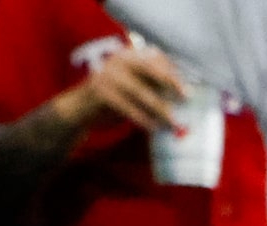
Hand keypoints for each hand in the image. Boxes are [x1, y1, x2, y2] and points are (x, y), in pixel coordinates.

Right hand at [70, 41, 187, 132]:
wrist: (79, 110)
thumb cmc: (113, 100)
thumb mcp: (134, 89)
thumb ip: (153, 88)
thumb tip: (183, 96)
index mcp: (128, 55)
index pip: (156, 57)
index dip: (173, 71)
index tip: (187, 88)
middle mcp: (118, 60)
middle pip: (150, 68)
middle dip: (170, 83)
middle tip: (186, 98)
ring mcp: (108, 74)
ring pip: (141, 92)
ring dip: (160, 109)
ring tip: (173, 123)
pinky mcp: (100, 91)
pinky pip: (127, 107)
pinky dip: (142, 119)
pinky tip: (154, 128)